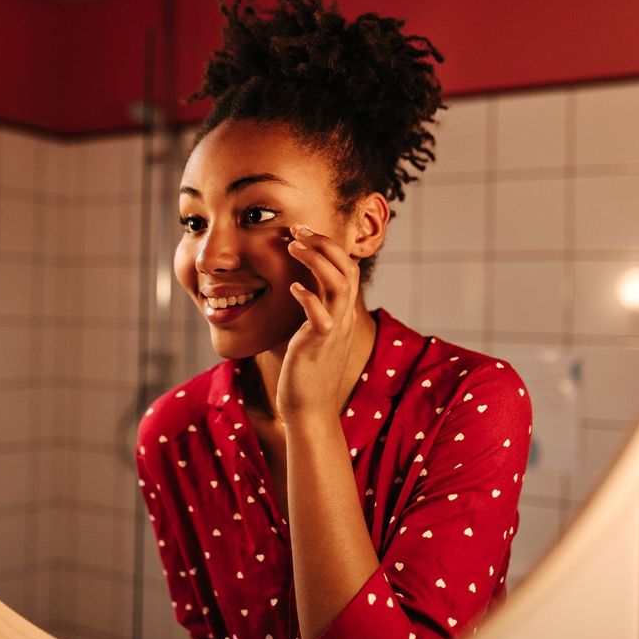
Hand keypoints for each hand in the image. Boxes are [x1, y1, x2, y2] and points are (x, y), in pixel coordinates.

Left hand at [275, 224, 360, 423]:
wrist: (308, 410)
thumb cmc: (305, 372)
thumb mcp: (312, 333)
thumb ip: (312, 310)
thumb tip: (301, 287)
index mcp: (340, 313)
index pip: (345, 268)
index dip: (327, 245)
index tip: (302, 231)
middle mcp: (342, 318)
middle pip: (346, 268)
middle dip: (323, 243)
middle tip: (298, 228)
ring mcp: (333, 332)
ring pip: (338, 285)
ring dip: (316, 261)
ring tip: (293, 246)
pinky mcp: (318, 346)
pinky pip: (321, 317)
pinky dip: (309, 299)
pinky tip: (292, 288)